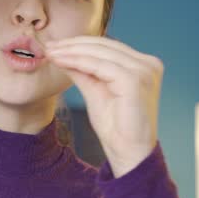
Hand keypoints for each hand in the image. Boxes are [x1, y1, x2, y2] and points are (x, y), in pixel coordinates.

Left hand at [44, 36, 163, 176]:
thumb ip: (83, 72)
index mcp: (143, 65)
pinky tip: (62, 62)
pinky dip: (78, 61)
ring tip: (52, 53)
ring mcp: (145, 71)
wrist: (128, 153)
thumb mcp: (95, 91)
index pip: (108, 47)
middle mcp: (148, 64)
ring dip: (72, 51)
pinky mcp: (135, 80)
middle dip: (73, 45)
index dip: (80, 44)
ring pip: (101, 53)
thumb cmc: (115, 128)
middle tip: (49, 46)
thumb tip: (62, 53)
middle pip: (105, 46)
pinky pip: (100, 65)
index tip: (55, 47)